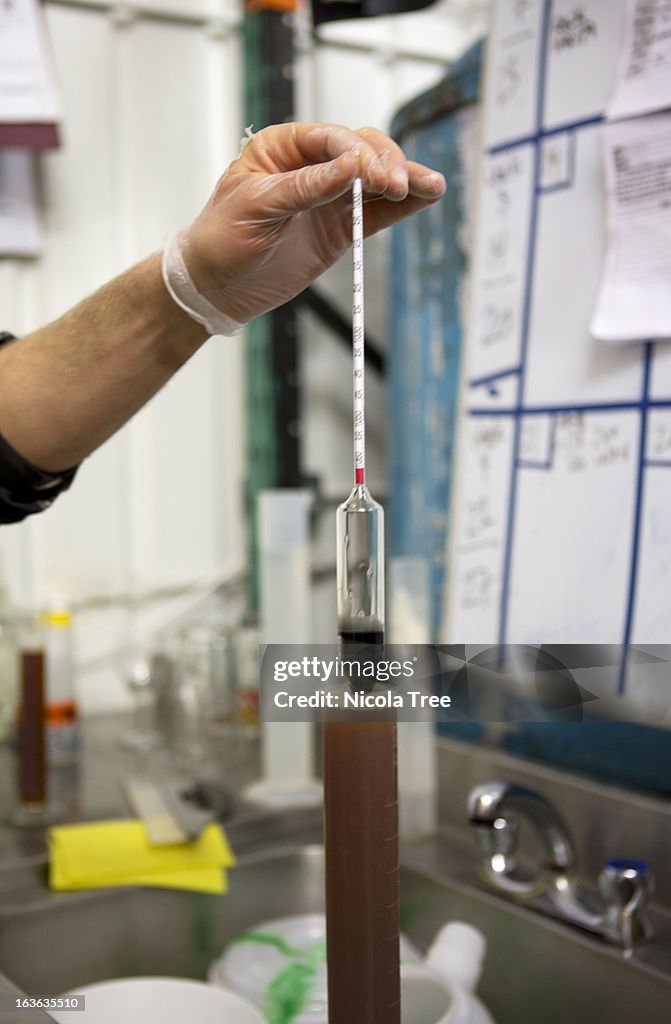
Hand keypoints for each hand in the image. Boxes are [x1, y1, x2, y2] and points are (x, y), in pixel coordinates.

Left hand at [180, 122, 445, 325]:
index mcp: (283, 147)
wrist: (216, 287)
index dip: (357, 154)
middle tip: (395, 187)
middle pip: (362, 150)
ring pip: (375, 178)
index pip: (331, 139)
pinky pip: (377, 212)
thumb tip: (349, 166)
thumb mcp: (256, 207)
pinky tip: (426, 197)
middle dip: (384, 165)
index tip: (372, 175)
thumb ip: (304, 187)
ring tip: (432, 187)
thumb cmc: (222, 239)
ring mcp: (329, 196)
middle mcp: (311, 165)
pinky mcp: (340, 227)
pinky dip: (402, 207)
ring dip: (404, 180)